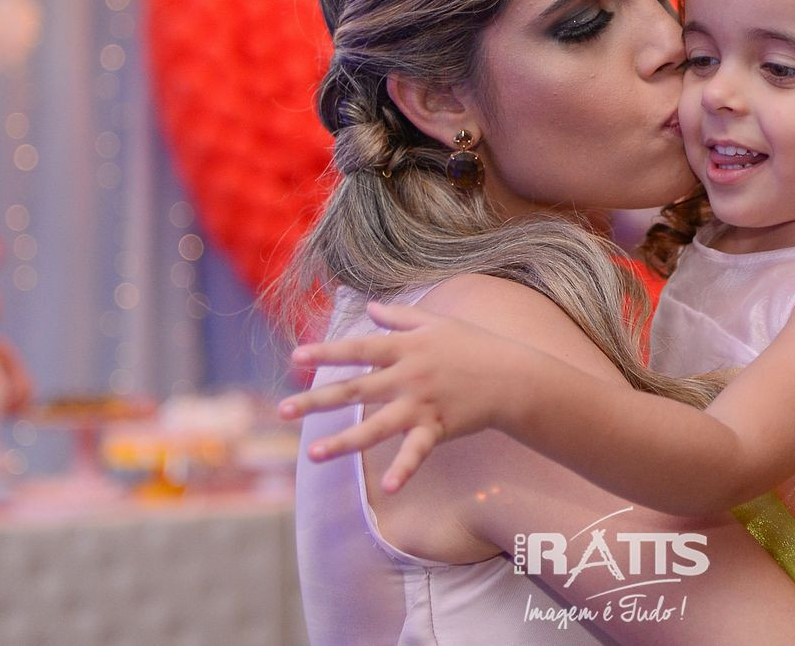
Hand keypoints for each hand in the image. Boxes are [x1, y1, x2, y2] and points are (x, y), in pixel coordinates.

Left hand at [278, 300, 524, 491]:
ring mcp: (422, 404)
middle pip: (355, 388)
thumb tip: (370, 309)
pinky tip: (387, 486)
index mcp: (406, 347)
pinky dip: (404, 468)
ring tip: (313, 455)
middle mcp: (408, 376)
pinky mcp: (438, 427)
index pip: (359, 348)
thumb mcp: (438, 323)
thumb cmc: (476, 345)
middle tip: (282, 411)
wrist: (513, 375)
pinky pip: (417, 451)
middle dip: (317, 400)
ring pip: (376, 425)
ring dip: (344, 441)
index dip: (326, 352)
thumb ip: (401, 317)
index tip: (294, 358)